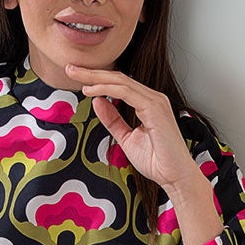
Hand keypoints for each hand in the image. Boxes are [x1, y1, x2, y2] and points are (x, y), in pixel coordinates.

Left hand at [64, 63, 197, 191]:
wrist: (175, 176)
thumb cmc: (158, 161)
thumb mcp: (127, 138)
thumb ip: (113, 120)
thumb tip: (98, 102)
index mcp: (148, 103)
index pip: (119, 85)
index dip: (97, 79)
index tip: (77, 79)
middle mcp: (153, 98)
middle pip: (118, 78)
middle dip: (92, 72)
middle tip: (70, 68)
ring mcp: (155, 101)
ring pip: (120, 81)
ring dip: (96, 77)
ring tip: (76, 75)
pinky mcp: (154, 108)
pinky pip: (126, 92)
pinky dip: (106, 88)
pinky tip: (91, 90)